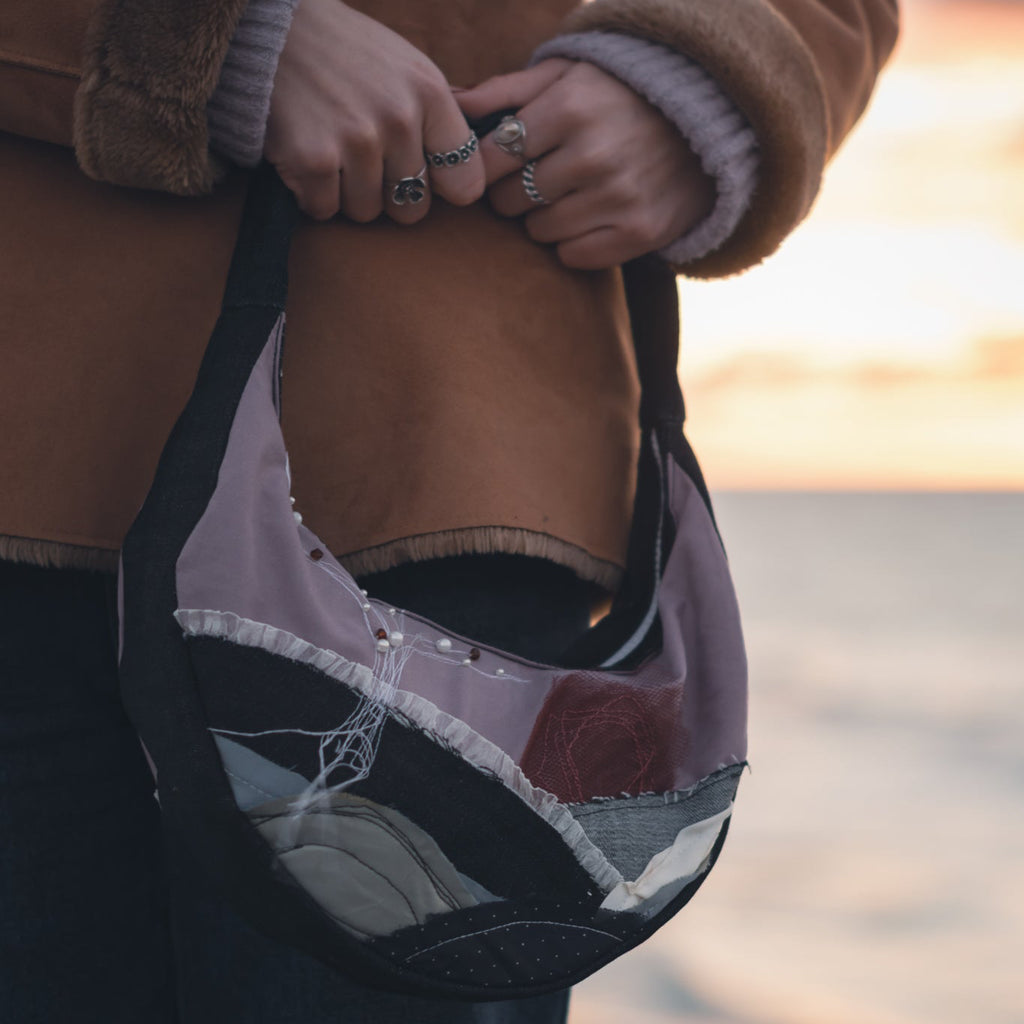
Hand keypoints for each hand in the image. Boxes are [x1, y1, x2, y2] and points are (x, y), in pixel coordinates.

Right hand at [264, 0, 483, 222]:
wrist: (270, 29)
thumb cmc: (345, 54)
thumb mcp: (405, 68)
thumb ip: (437, 120)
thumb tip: (466, 180)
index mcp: (429, 94)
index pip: (465, 180)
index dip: (442, 186)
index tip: (424, 177)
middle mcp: (398, 119)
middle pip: (412, 208)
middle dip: (388, 194)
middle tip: (364, 160)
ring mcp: (357, 142)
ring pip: (366, 212)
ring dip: (346, 192)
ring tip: (332, 149)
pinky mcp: (314, 160)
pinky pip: (325, 210)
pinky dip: (312, 193)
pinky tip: (306, 156)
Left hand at [456, 59, 714, 268]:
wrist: (704, 123)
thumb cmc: (620, 96)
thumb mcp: (568, 76)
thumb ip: (506, 91)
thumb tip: (451, 105)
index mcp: (570, 109)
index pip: (492, 157)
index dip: (486, 166)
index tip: (498, 165)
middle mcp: (593, 156)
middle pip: (509, 199)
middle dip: (512, 192)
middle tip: (535, 179)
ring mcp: (617, 198)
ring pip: (538, 230)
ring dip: (541, 219)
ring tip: (565, 196)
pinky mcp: (637, 233)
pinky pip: (571, 255)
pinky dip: (570, 243)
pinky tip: (587, 218)